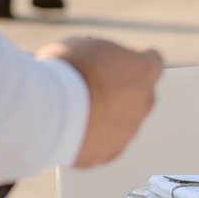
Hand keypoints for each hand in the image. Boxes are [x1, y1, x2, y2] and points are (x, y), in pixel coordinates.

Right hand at [37, 37, 162, 167]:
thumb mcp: (82, 45)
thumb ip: (99, 53)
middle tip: (89, 87)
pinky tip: (70, 129)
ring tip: (73, 110)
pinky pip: (104, 143)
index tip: (113, 61)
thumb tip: (93, 57)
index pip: (150, 60)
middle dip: (119, 90)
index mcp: (144, 70)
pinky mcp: (110, 152)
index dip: (130, 59)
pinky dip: (91, 137)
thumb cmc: (65, 72)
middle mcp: (145, 101)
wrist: (48, 110)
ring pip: (122, 121)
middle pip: (139, 93)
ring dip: (105, 115)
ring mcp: (129, 130)